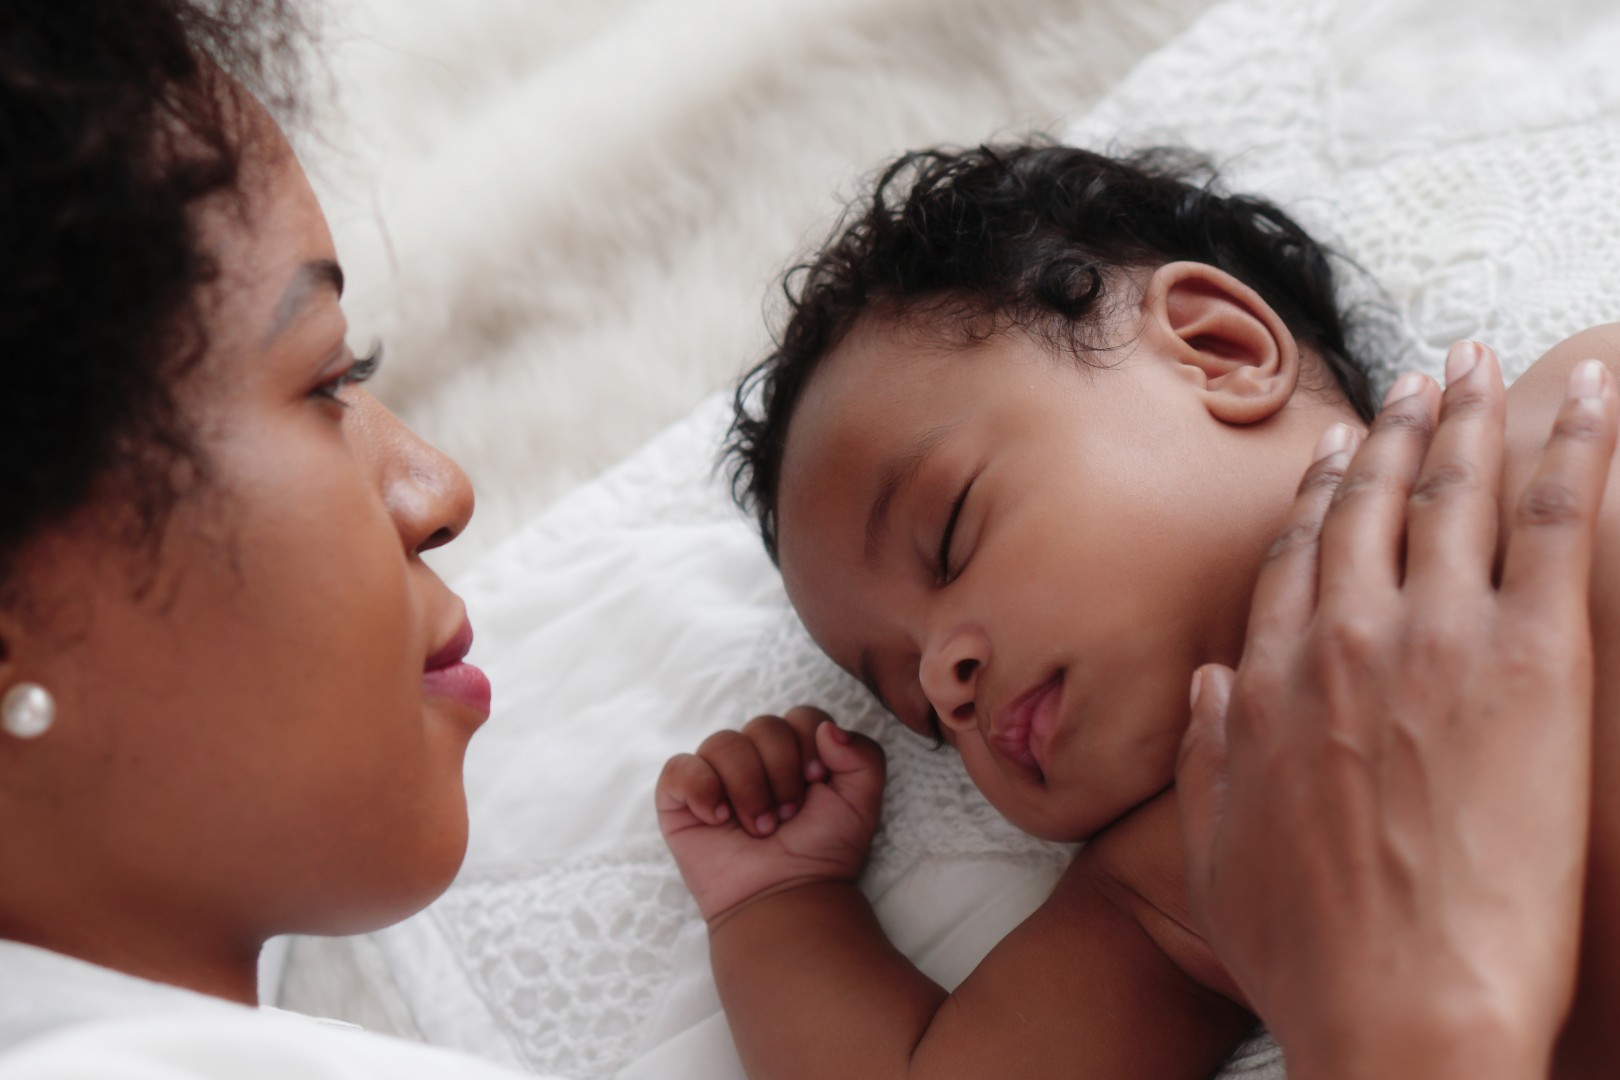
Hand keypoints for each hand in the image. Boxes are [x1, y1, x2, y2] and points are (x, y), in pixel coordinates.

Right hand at [656, 705, 884, 923]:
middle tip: (787, 816)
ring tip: (759, 828)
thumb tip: (826, 729)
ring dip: (748, 789)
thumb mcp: (862, 802)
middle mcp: (754, 756)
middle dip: (782, 774)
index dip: (809, 746)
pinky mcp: (680, 799)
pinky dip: (702, 790)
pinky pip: (679, 768)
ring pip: (723, 742)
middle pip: (764, 725)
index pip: (801, 716)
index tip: (816, 784)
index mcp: (795, 750)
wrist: (787, 899)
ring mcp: (715, 775)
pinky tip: (719, 819)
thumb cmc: (822, 853)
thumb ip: (864, 755)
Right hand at [1176, 342, 1617, 1079]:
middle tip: (1422, 380)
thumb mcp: (1218, 855)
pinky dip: (1574, 450)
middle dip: (1399, 430)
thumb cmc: (1311, 953)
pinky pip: (1554, 523)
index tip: (1335, 453)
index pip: (1296, 557)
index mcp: (1271, 682)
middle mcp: (1344, 638)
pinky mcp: (1533, 662)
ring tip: (1485, 365)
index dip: (1319, 495)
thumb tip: (1209, 683)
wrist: (1404, 1009)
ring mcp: (1435, 640)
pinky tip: (1589, 398)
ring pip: (1454, 494)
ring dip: (1472, 417)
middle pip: (1372, 504)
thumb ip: (1208, 755)